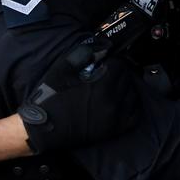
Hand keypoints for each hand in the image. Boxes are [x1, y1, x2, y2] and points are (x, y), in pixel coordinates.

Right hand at [17, 44, 140, 153]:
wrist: (45, 128)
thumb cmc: (52, 98)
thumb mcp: (63, 70)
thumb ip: (83, 56)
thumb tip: (102, 49)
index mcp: (101, 84)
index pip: (120, 66)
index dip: (113, 62)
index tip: (107, 63)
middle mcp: (112, 101)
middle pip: (127, 79)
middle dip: (119, 74)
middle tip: (110, 75)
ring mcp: (115, 117)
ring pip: (133, 95)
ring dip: (126, 88)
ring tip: (115, 87)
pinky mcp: (114, 130)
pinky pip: (134, 115)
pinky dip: (132, 106)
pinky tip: (122, 102)